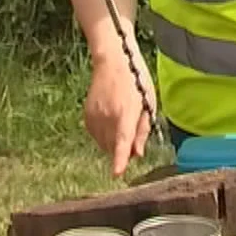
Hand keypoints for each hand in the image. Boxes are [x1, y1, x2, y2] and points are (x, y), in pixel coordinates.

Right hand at [84, 55, 155, 176]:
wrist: (113, 62)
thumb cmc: (136, 81)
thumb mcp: (148, 103)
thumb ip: (142, 130)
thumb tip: (138, 154)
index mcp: (126, 112)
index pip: (123, 141)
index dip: (120, 159)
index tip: (117, 173)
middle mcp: (108, 116)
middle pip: (114, 148)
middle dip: (124, 151)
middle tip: (134, 139)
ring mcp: (95, 116)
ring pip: (104, 144)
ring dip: (114, 144)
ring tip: (122, 124)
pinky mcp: (87, 116)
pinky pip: (96, 137)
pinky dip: (104, 136)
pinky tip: (111, 123)